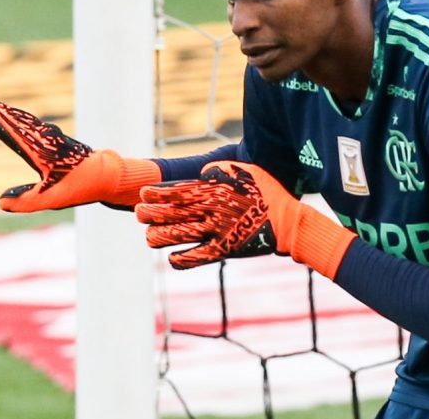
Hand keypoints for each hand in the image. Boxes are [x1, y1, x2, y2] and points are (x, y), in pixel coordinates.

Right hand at [0, 90, 159, 211]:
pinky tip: (11, 115)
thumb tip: (0, 202)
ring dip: (3, 109)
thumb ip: (26, 201)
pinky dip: (17, 116)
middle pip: (14, 118)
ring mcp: (50, 137)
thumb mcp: (53, 198)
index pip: (11, 130)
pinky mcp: (55, 139)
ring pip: (23, 118)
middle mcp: (44, 139)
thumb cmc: (82, 186)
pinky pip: (32, 123)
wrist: (109, 174)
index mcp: (40, 150)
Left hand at [138, 161, 355, 277]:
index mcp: (215, 190)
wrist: (289, 224)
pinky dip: (179, 259)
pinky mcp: (222, 251)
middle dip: (149, 213)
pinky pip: (192, 259)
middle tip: (139, 213)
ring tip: (150, 236)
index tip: (143, 193)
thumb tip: (202, 171)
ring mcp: (215, 233)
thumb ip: (221, 170)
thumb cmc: (269, 192)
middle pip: (170, 213)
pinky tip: (173, 257)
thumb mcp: (247, 170)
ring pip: (175, 236)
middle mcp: (211, 211)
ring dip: (157, 236)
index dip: (156, 193)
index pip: (177, 191)